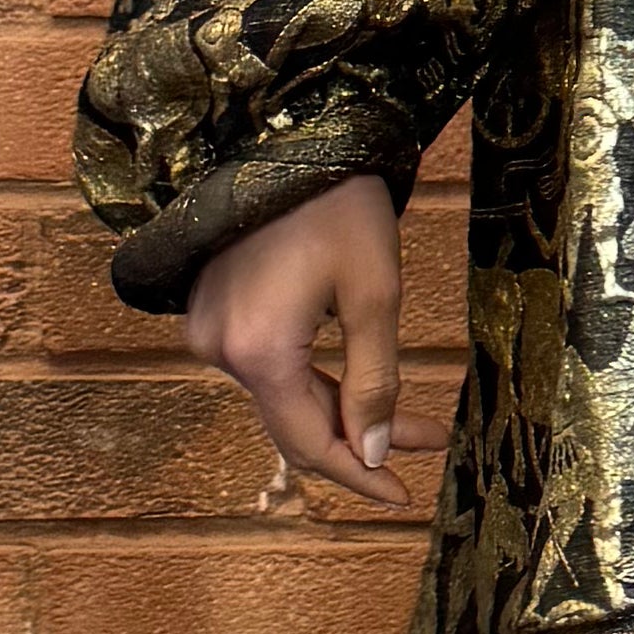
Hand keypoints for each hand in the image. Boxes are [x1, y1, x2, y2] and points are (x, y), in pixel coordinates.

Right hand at [182, 170, 414, 514]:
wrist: (281, 137)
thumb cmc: (336, 206)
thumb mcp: (375, 295)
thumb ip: (375, 382)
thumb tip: (374, 453)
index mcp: (259, 352)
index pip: (310, 444)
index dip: (359, 476)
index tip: (403, 495)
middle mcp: (219, 351)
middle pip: (294, 427)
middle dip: (361, 442)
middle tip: (426, 440)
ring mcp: (207, 332)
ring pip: (281, 399)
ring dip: (340, 412)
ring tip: (408, 415)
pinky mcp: (211, 313)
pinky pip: (264, 368)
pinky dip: (310, 382)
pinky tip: (353, 382)